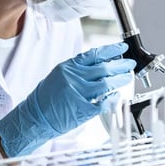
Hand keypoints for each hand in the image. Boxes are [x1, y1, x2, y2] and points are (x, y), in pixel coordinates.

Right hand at [0, 42, 135, 156]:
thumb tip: (99, 65)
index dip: (111, 51)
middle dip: (121, 65)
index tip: (122, 48)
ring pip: (107, 84)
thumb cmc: (46, 98)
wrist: (34, 117)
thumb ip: (78, 70)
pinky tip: (118, 96)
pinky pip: (103, 102)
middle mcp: (74, 78)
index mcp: (69, 68)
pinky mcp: (83, 109)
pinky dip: (112, 99)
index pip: (95, 55)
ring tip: (128, 77)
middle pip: (104, 68)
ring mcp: (79, 94)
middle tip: (130, 64)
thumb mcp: (59, 76)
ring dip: (120, 80)